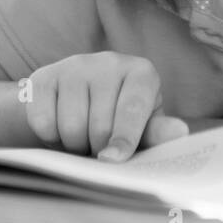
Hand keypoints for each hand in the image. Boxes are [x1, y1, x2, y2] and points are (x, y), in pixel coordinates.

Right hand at [23, 52, 189, 157]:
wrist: (75, 102)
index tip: (113, 161)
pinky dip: (49, 137)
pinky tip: (59, 128)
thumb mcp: (142, 127)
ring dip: (74, 146)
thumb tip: (179, 132)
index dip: (124, 140)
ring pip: (70, 126)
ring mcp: (75, 65)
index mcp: (141, 72)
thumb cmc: (120, 119)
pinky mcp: (44, 76)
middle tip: (99, 149)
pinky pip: (43, 121)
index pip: (132, 109)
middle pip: (100, 124)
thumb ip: (157, 133)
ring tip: (81, 139)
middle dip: (97, 149)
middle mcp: (109, 61)